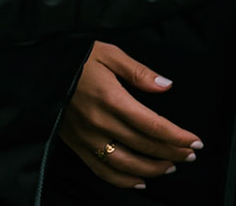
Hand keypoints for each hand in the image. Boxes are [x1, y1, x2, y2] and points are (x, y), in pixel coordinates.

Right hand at [57, 42, 201, 188]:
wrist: (40, 71)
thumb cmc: (77, 58)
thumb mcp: (110, 54)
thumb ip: (140, 72)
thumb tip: (166, 86)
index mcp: (111, 99)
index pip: (152, 124)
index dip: (176, 136)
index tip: (195, 141)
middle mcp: (99, 123)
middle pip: (143, 145)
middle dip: (172, 152)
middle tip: (190, 155)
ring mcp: (86, 138)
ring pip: (125, 164)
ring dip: (152, 169)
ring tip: (171, 166)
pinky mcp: (76, 146)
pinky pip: (101, 170)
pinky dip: (123, 181)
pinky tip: (140, 181)